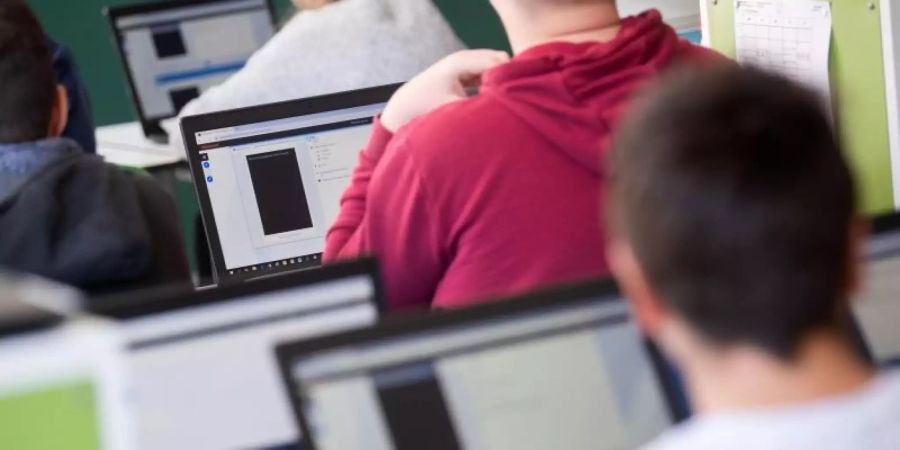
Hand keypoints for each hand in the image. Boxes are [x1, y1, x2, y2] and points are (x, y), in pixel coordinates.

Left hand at [380, 49, 509, 131]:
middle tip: (512, 99)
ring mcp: (465, 61)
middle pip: (500, 59)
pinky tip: (494, 98)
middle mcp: (463, 57)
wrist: (406, 104)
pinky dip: (494, 81)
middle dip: (507, 76)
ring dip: (501, 79)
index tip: (515, 98)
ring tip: (502, 100)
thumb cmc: (427, 108)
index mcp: (460, 62)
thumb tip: (502, 111)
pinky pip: (489, 70)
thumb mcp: (453, 110)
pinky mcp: (466, 69)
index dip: (508, 78)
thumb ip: (478, 108)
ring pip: (496, 64)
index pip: (496, 63)